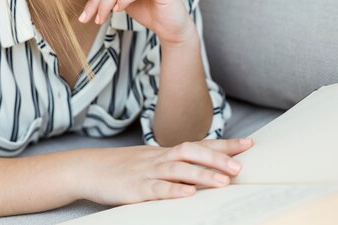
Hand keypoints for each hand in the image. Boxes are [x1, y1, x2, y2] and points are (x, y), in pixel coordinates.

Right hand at [77, 138, 253, 204]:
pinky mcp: (136, 189)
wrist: (88, 169)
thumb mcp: (150, 161)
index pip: (199, 145)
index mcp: (165, 153)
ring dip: (202, 175)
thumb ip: (174, 163)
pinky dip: (173, 191)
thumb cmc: (122, 167)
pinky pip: (157, 189)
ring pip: (178, 170)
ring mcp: (147, 172)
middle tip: (241, 166)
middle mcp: (159, 158)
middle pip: (192, 152)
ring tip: (223, 181)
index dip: (224, 145)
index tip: (249, 144)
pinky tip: (188, 194)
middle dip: (218, 158)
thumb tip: (202, 166)